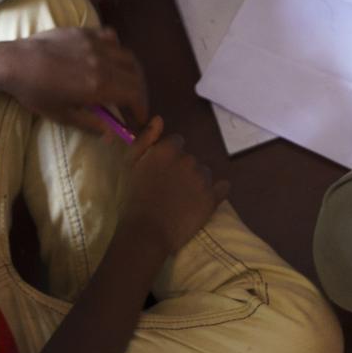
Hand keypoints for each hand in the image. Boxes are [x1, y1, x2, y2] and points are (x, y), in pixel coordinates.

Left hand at [0, 26, 150, 136]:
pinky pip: (110, 37)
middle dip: (139, 92)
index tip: (138, 118)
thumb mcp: (61, 115)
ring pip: (127, 55)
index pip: (133, 95)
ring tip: (127, 82)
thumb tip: (111, 134)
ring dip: (132, 71)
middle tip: (134, 104)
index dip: (141, 107)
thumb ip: (90, 124)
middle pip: (135, 75)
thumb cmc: (35, 93)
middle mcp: (103, 62)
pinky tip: (110, 57)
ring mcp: (94, 44)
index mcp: (99, 85)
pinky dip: (117, 49)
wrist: (14, 62)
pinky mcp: (84, 32)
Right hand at [120, 117, 227, 257]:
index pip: (176, 142)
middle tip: (168, 188)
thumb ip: (144, 139)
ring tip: (181, 199)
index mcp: (168, 149)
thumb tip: (159, 119)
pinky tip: (204, 200)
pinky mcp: (212, 199)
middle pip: (190, 158)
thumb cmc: (131, 199)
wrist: (146, 233)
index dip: (168, 156)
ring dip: (196, 181)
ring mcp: (202, 179)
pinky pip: (222, 187)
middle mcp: (188, 159)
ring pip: (203, 173)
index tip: (160, 171)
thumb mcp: (129, 165)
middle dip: (181, 169)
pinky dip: (216, 191)